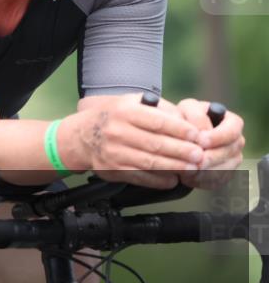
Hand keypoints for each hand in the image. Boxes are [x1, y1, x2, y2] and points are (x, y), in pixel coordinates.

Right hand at [68, 94, 203, 188]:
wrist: (81, 136)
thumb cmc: (113, 117)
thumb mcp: (129, 103)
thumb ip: (157, 108)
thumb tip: (186, 121)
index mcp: (124, 111)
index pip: (158, 121)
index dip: (181, 130)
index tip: (198, 135)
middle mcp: (117, 131)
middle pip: (156, 144)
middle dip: (182, 151)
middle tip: (201, 155)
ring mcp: (114, 152)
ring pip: (150, 162)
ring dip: (175, 167)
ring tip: (193, 168)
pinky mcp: (113, 169)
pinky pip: (141, 177)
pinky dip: (159, 180)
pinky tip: (173, 179)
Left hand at [176, 98, 244, 189]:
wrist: (179, 136)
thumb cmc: (183, 118)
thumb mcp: (186, 110)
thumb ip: (195, 117)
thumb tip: (201, 133)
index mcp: (231, 122)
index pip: (232, 131)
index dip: (217, 137)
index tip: (202, 141)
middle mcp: (236, 142)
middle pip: (229, 152)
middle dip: (211, 158)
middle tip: (196, 161)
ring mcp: (232, 159)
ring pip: (225, 169)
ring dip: (206, 172)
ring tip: (187, 170)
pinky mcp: (224, 174)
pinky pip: (217, 181)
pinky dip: (202, 181)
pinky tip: (188, 178)